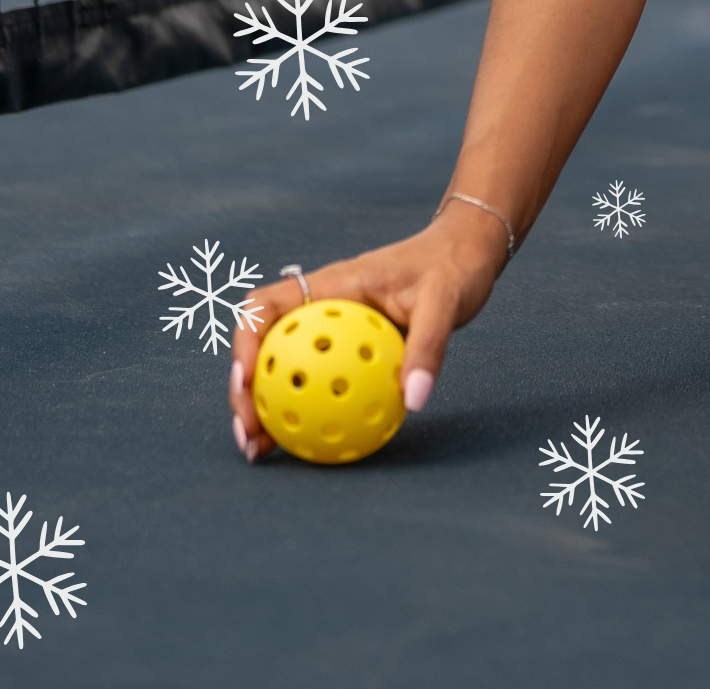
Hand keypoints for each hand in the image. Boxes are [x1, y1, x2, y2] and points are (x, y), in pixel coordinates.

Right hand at [226, 209, 508, 461]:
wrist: (466, 255)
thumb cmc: (452, 267)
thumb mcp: (444, 302)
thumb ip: (427, 347)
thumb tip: (413, 401)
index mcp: (329, 286)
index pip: (265, 307)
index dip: (244, 344)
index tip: (246, 384)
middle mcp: (319, 308)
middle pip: (262, 348)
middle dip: (244, 392)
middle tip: (248, 436)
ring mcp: (329, 331)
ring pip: (283, 370)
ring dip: (266, 408)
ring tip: (260, 453)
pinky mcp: (345, 352)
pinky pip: (320, 383)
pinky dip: (308, 412)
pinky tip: (309, 448)